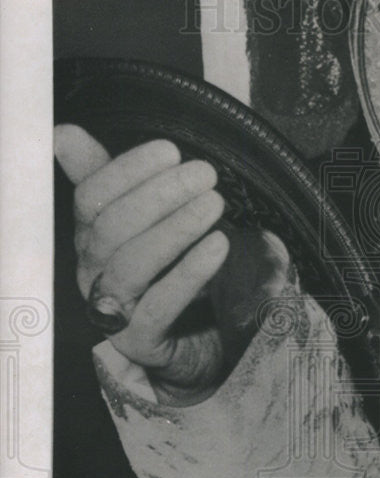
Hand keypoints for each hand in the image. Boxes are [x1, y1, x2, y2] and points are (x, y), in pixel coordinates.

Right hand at [54, 125, 289, 404]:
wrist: (194, 345)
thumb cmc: (168, 274)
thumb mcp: (142, 222)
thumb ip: (109, 179)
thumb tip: (62, 133)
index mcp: (89, 239)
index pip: (92, 198)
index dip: (128, 170)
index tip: (170, 151)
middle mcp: (93, 274)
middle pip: (112, 229)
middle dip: (160, 195)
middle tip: (206, 175)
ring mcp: (113, 311)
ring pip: (133, 265)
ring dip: (176, 229)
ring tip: (215, 204)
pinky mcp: (141, 342)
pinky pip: (160, 306)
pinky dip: (190, 273)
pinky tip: (218, 246)